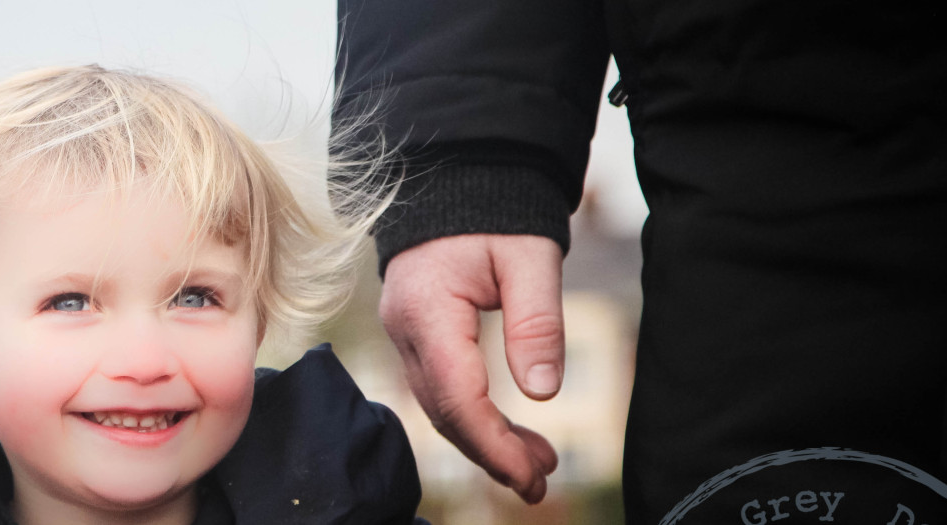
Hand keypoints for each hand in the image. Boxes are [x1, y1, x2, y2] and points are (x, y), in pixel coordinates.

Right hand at [380, 234, 563, 502]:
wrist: (456, 174)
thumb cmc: (494, 210)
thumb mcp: (530, 258)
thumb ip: (536, 323)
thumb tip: (544, 393)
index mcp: (428, 310)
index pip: (458, 397)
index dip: (494, 444)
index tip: (533, 475)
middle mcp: (403, 329)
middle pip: (442, 412)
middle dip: (491, 454)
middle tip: (541, 482)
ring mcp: (403, 333)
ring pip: (438, 405)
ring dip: (483, 440)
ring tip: (536, 463)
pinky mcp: (414, 335)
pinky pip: (437, 388)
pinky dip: (471, 416)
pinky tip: (506, 432)